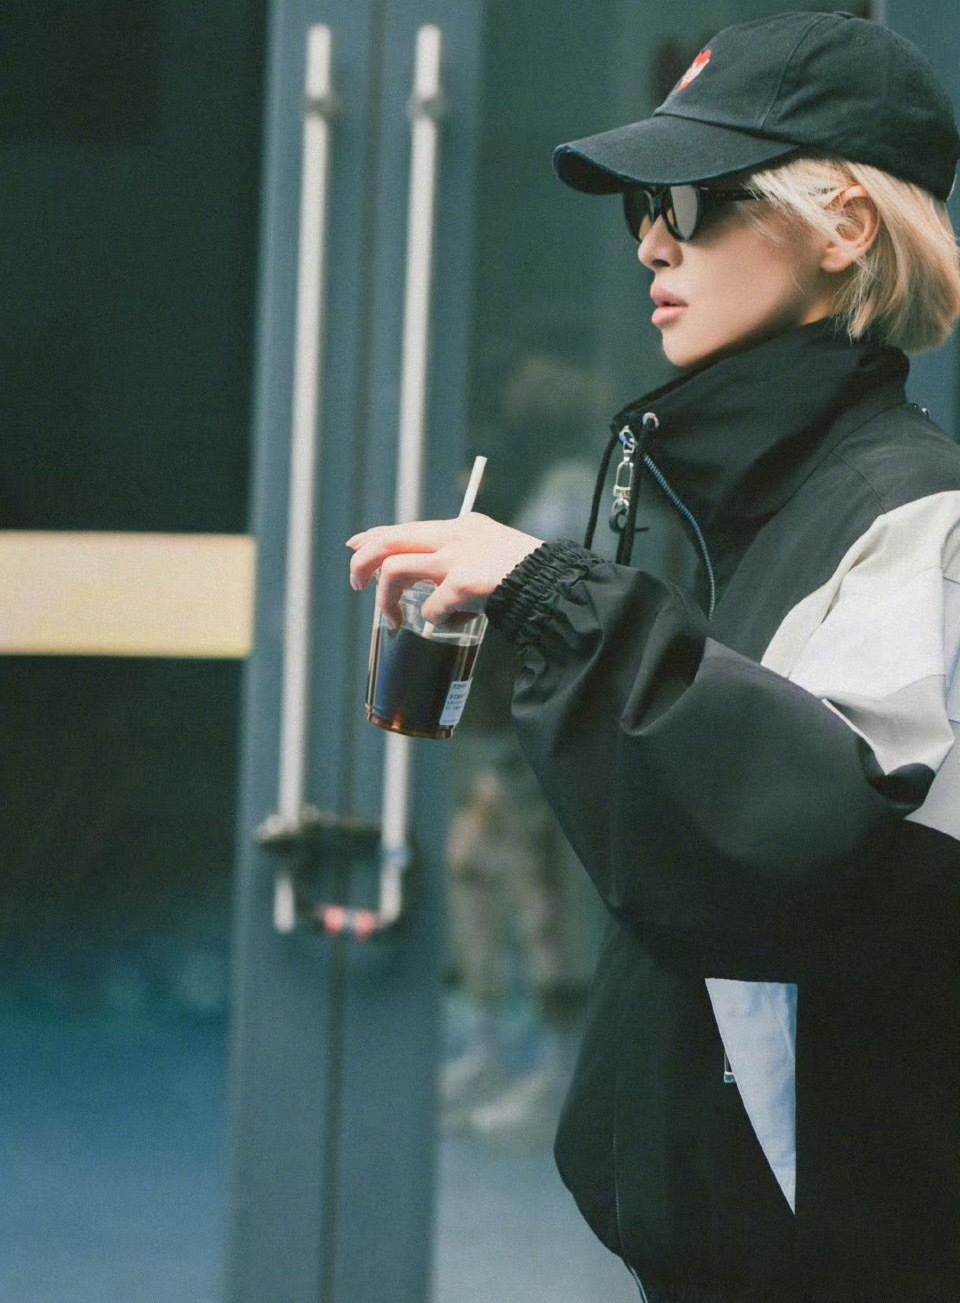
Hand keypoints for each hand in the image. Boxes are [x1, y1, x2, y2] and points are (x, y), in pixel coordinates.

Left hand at [347, 512, 541, 627]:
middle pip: (389, 540)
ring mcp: (457, 557)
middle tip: (356, 585)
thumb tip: (430, 584)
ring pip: (394, 569)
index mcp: (461, 527)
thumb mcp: (492, 551)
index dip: (374, 537)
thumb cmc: (527, 576)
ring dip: (385, 599)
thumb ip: (462, 558)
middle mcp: (455, 536)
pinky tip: (445, 624)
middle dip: (363, 562)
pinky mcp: (463, 582)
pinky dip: (432, 619)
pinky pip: (430, 607)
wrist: (554, 584)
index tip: (355, 546)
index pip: (405, 527)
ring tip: (391, 620)